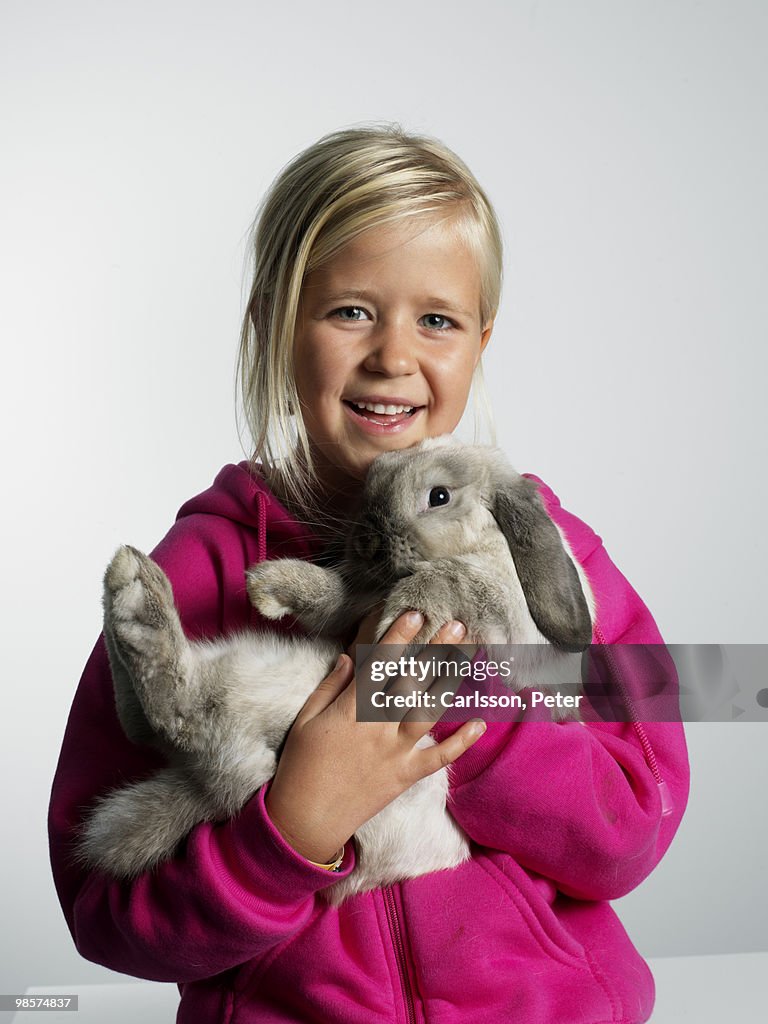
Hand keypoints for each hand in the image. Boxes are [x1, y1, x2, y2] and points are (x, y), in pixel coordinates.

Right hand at [263, 610, 485, 863]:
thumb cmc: (300, 766)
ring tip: (468, 657)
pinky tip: (480, 723)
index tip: (415, 614)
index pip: (379, 664)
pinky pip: (438, 759)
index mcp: (350, 710)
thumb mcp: (305, 719)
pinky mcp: (405, 777)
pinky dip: (460, 742)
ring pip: (429, 711)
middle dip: (435, 650)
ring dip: (450, 682)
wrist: (306, 821)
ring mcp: (395, 753)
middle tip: (456, 623)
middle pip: (411, 681)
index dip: (398, 637)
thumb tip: (350, 656)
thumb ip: (330, 686)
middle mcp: (377, 727)